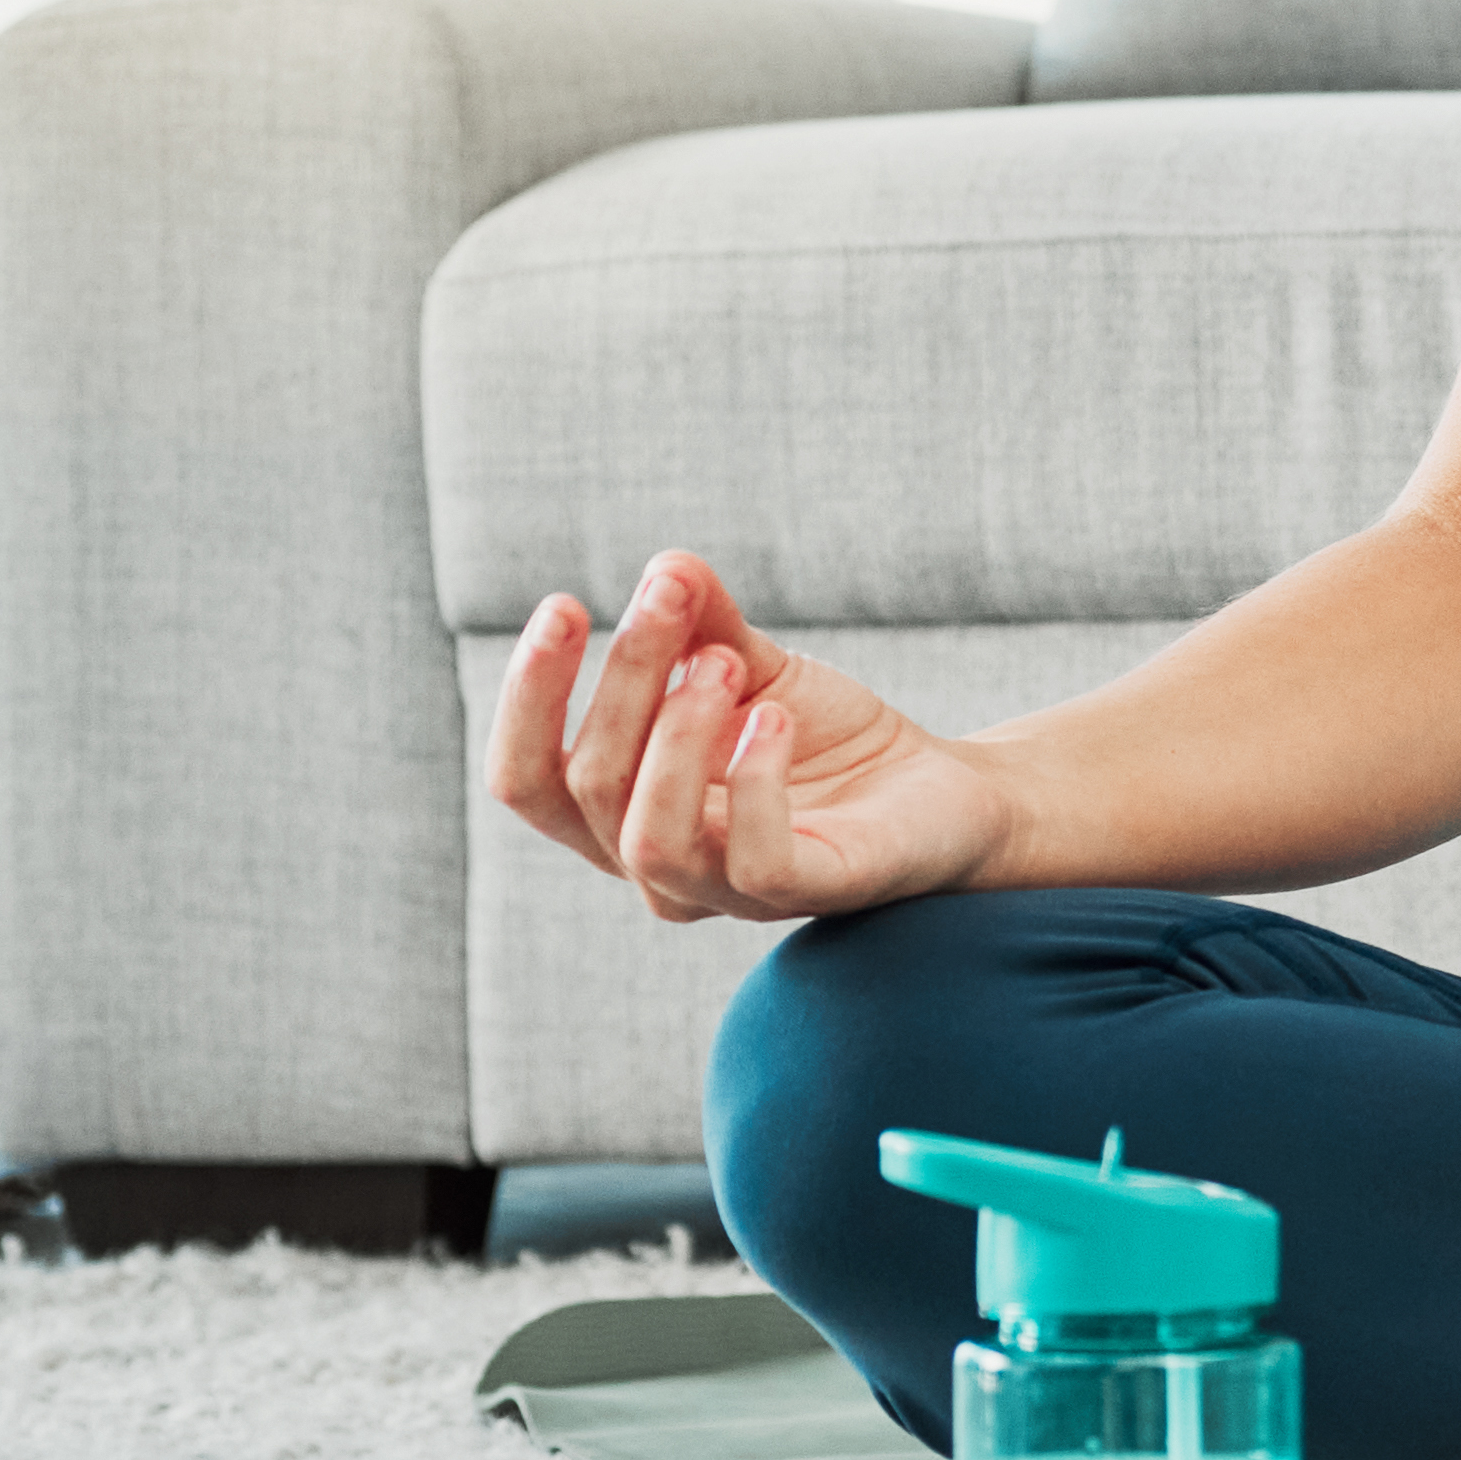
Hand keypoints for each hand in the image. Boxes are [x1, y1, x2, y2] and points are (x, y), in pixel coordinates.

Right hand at [485, 549, 1019, 925]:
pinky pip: (752, 861)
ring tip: (726, 663)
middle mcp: (657, 866)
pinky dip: (754, 780)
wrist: (936, 786)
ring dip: (676, 735)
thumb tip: (667, 565)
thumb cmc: (822, 737)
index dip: (528, 696)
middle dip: (623, 676)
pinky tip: (776, 716)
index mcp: (621, 812)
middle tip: (675, 599)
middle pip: (587, 784)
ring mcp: (726, 892)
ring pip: (649, 839)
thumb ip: (699, 624)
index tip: (566, 604)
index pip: (525, 779)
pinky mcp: (801, 894)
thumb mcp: (750, 665)